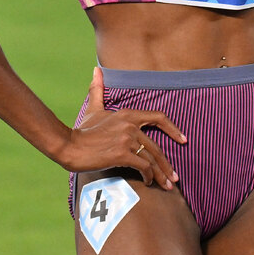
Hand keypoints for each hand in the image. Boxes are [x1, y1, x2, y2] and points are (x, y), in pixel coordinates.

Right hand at [66, 67, 186, 189]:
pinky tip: (148, 183)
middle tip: (174, 178)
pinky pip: (142, 166)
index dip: (173, 129)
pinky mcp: (121, 153)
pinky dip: (148, 176)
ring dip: (160, 174)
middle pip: (156, 146)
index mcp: (128, 114)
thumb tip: (97, 69)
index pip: (158, 117)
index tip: (183, 140)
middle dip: (167, 165)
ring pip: (151, 159)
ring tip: (166, 186)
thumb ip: (97, 90)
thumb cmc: (82, 130)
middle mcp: (130, 125)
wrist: (70, 146)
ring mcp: (126, 139)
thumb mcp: (93, 108)